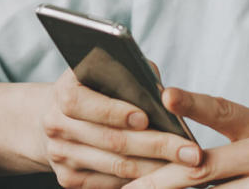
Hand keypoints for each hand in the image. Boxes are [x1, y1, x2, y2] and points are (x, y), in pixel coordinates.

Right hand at [40, 65, 203, 187]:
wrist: (61, 115)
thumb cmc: (99, 87)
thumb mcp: (109, 70)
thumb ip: (133, 76)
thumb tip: (166, 96)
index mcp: (64, 92)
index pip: (82, 103)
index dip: (114, 111)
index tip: (145, 118)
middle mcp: (57, 125)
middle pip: (110, 140)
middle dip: (156, 146)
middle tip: (192, 151)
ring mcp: (61, 155)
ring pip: (115, 166)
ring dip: (155, 168)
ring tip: (188, 167)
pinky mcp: (69, 179)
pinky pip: (110, 183)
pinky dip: (141, 181)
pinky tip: (167, 177)